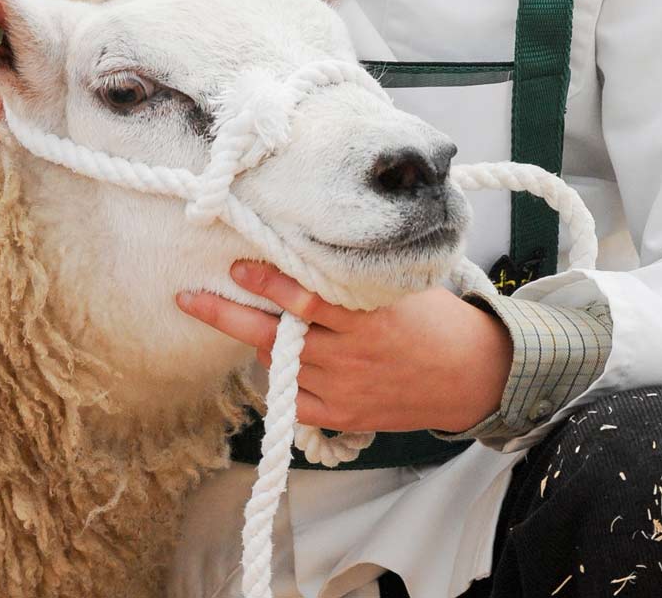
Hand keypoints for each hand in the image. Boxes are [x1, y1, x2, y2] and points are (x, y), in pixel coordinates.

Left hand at [177, 264, 513, 433]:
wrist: (470, 376)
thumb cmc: (435, 319)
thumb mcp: (399, 284)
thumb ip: (353, 273)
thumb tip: (304, 244)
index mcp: (367, 316)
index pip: (302, 297)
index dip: (265, 279)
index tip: (237, 264)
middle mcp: (350, 355)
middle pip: (274, 336)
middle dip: (226, 315)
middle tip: (190, 298)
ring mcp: (344, 390)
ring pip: (279, 365)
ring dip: (256, 341)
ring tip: (241, 317)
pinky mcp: (343, 417)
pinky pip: (293, 403)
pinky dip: (277, 382)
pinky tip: (269, 363)